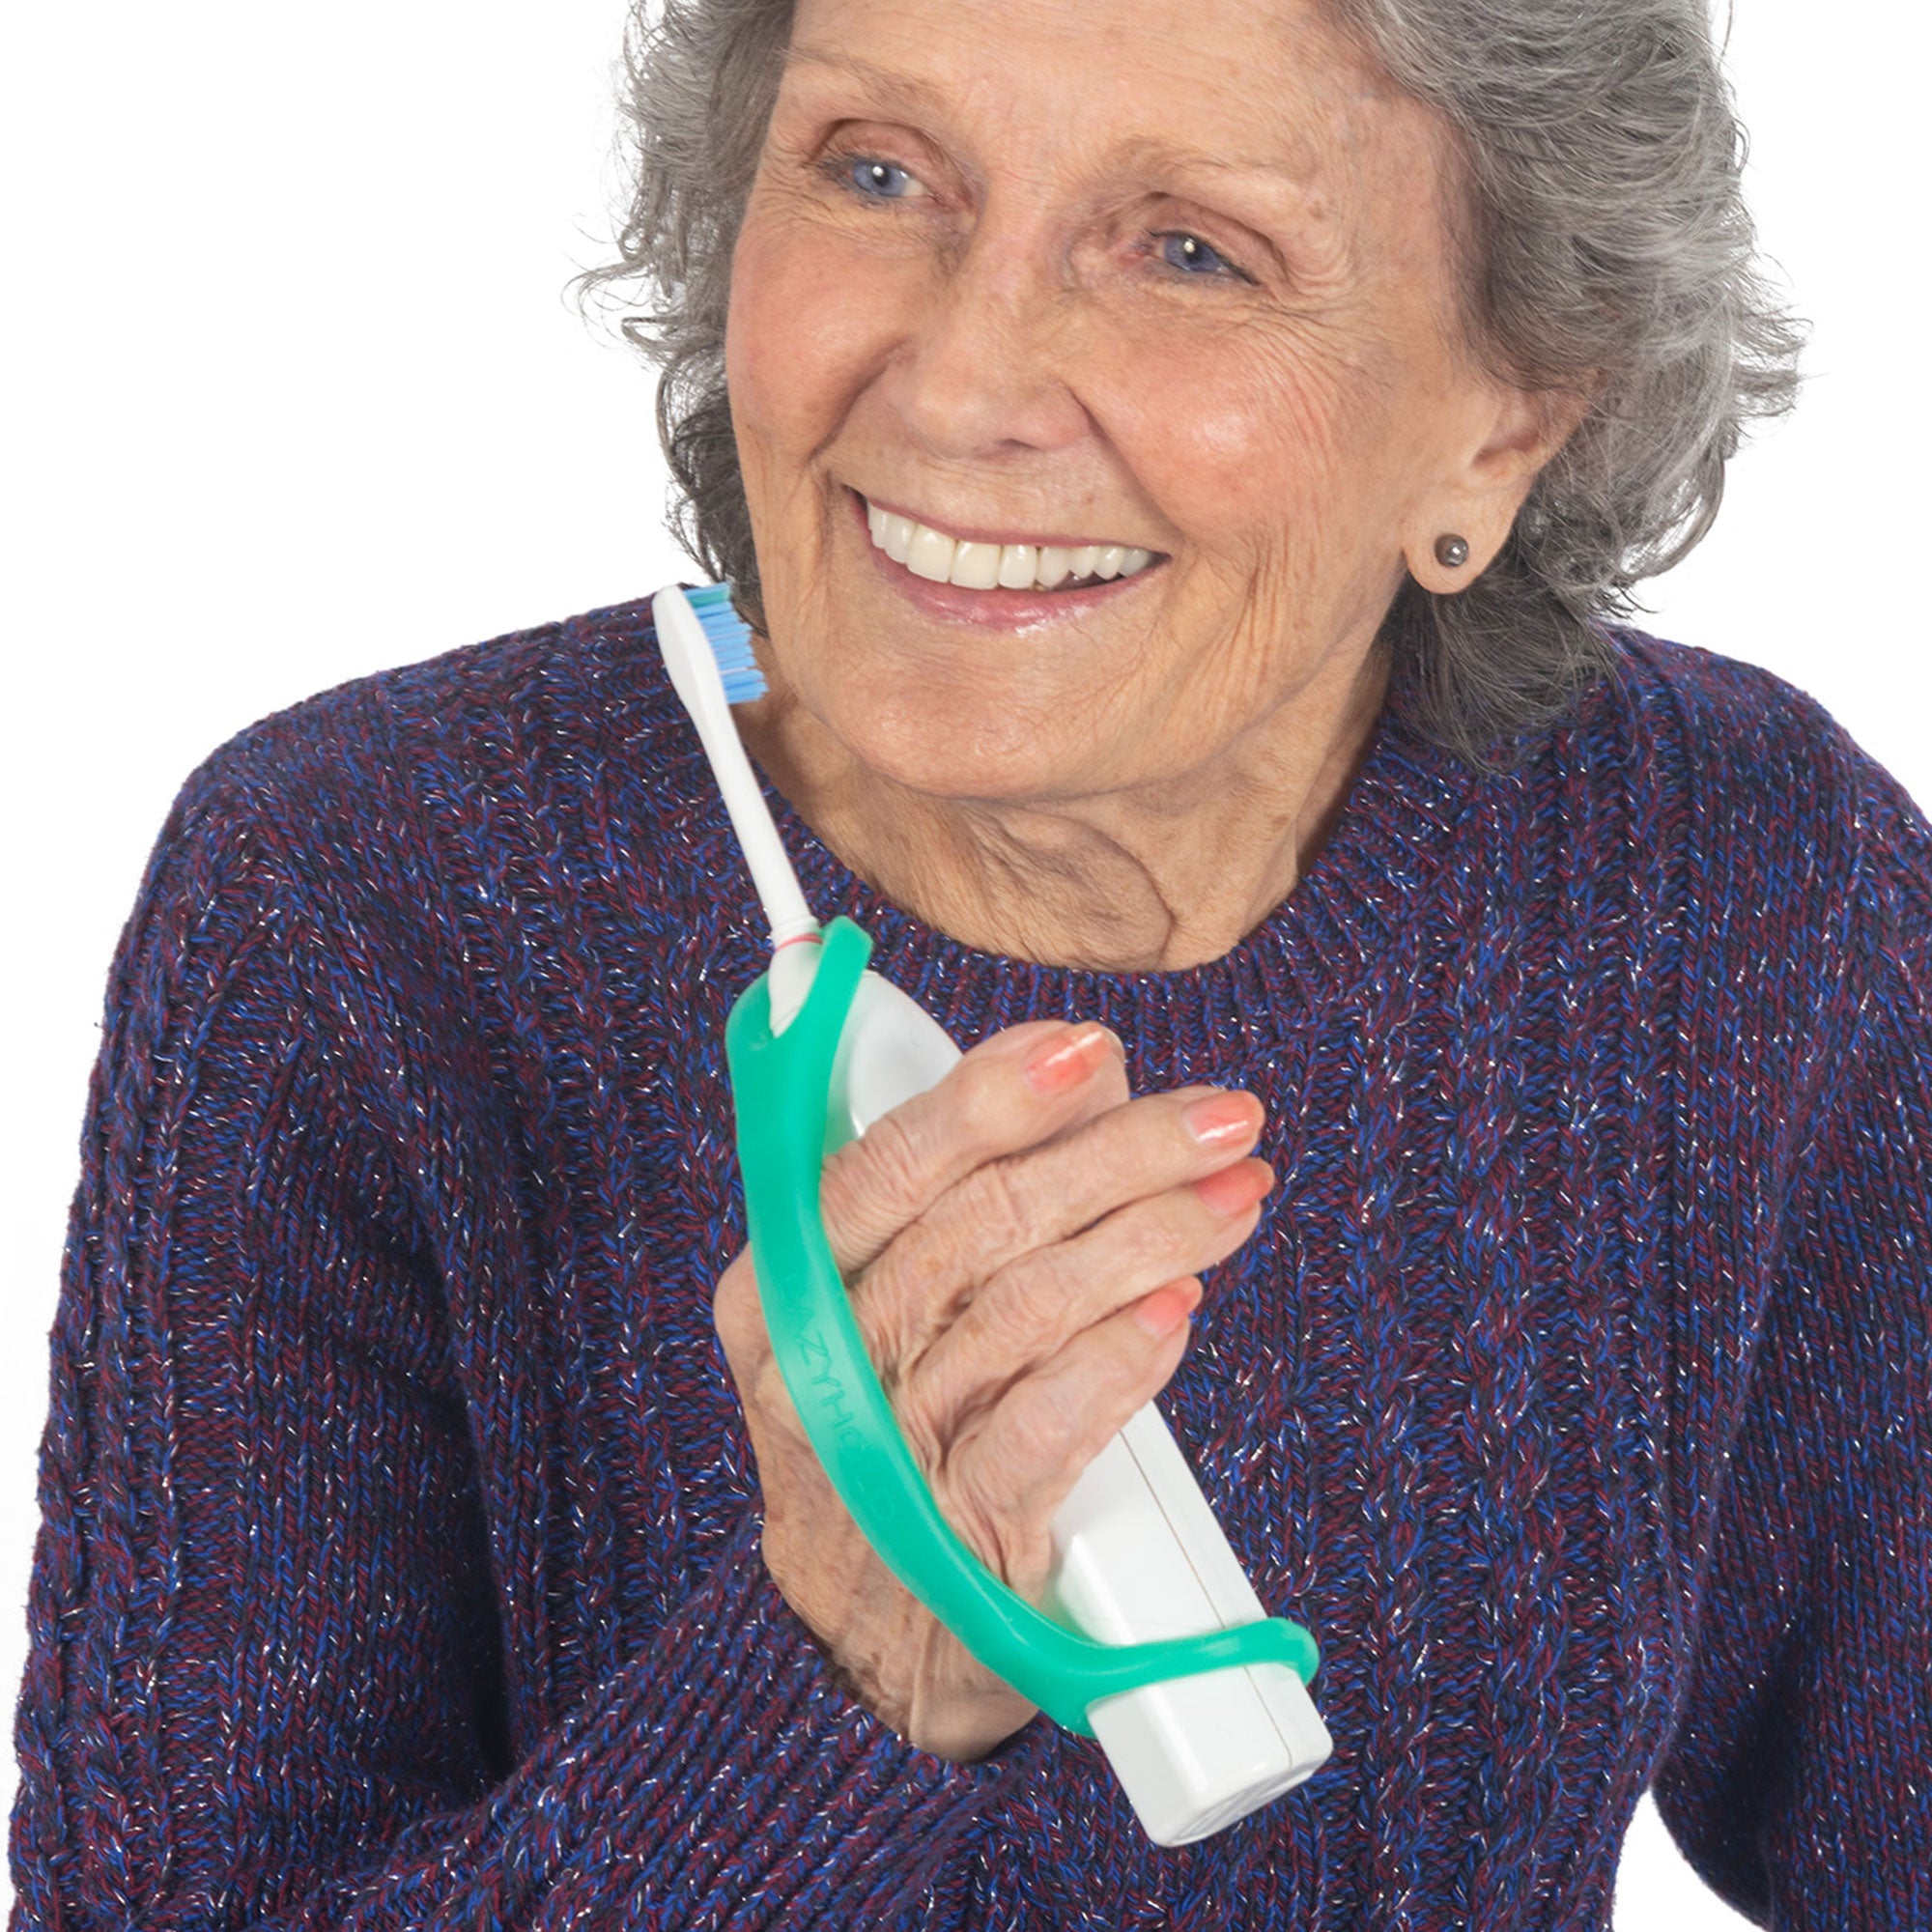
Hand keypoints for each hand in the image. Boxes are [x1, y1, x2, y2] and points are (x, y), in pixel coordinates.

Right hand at [712, 1018, 1272, 1761]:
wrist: (883, 1630)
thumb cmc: (893, 1430)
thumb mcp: (887, 1304)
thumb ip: (965, 1184)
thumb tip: (1090, 1068)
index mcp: (777, 1287)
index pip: (883, 1165)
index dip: (990, 1096)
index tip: (1088, 1048)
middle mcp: (815, 1364)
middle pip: (977, 1224)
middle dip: (1117, 1154)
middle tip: (1221, 1119)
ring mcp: (882, 1454)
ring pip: (1029, 1308)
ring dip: (1151, 1236)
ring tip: (1236, 1197)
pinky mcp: (958, 1535)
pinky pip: (1047, 1425)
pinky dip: (1122, 1358)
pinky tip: (1179, 1307)